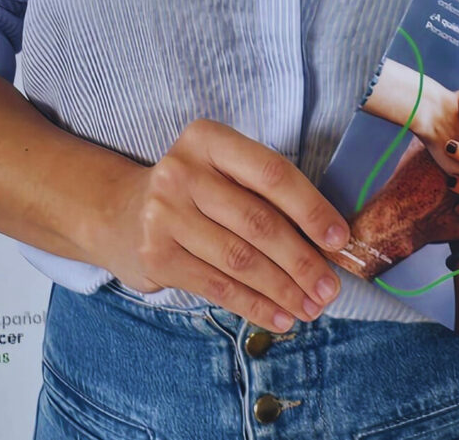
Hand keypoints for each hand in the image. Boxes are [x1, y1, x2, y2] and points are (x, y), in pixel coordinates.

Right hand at [95, 119, 350, 331]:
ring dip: (283, 289)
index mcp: (209, 140)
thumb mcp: (221, 173)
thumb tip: (327, 243)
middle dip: (302, 261)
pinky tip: (280, 317)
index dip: (311, 208)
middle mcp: (182, 172)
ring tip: (311, 308)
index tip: (339, 240)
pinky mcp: (156, 255)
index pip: (272, 174)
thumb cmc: (192, 193)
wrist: (119, 213)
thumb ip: (264, 195)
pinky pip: (218, 286)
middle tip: (329, 289)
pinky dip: (255, 305)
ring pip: (240, 260)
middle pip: (258, 222)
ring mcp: (164, 214)